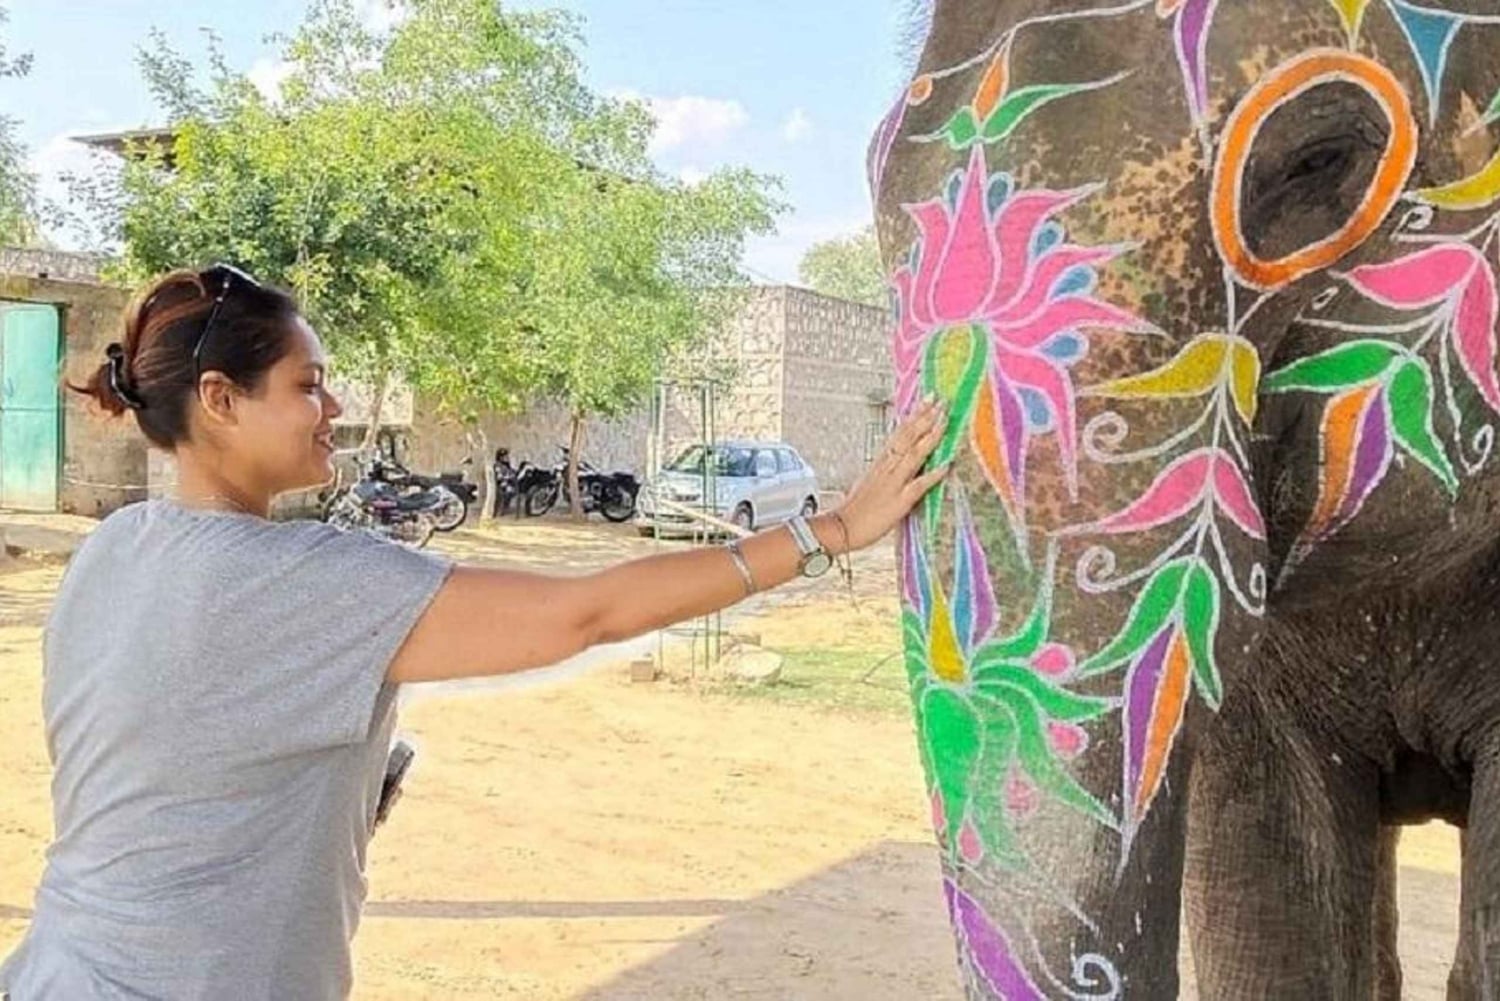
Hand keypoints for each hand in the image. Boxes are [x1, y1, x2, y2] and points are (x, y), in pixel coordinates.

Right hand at [833, 398, 948, 550]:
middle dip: (925, 417)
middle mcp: (887, 467)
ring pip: (914, 453)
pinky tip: (947, 465)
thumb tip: (897, 458)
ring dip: (930, 436)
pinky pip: (919, 484)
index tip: (928, 400)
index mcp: (881, 462)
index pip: (901, 433)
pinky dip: (933, 474)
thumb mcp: (870, 481)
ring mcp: (894, 482)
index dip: (916, 416)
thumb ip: (885, 468)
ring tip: (944, 419)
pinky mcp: (899, 501)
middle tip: (940, 400)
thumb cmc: (856, 508)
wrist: (841, 527)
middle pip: (908, 436)